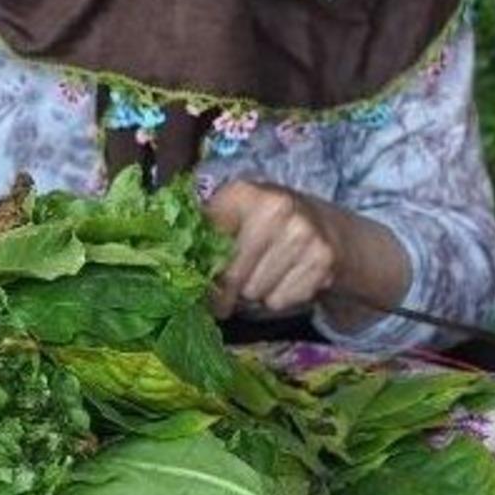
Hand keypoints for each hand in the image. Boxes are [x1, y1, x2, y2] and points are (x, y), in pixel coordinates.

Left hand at [204, 181, 338, 318]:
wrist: (321, 224)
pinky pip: (281, 300)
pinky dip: (278, 298)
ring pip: (256, 293)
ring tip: (261, 275)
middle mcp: (276, 207)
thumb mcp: (231, 214)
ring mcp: (303, 233)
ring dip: (254, 293)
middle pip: (233, 276)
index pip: (209, 246)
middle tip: (230, 290)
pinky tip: (283, 278)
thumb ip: (202, 234)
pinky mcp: (322, 259)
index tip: (200, 286)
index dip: (202, 272)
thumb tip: (173, 264)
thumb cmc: (261, 222)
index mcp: (243, 193)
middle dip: (228, 290)